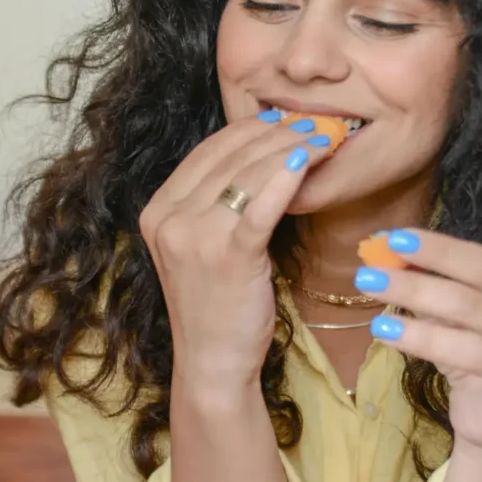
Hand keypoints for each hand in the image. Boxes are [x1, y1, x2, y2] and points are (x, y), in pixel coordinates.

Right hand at [139, 111, 329, 393]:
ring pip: (249, 175)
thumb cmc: (215, 302)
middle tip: (315, 123)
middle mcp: (168, 219)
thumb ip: (214, 203)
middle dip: (278, 133)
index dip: (250, 129)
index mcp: (157, 211)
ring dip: (292, 149)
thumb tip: (262, 151)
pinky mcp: (228, 257)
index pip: (207, 152)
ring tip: (325, 139)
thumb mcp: (199, 245)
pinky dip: (286, 180)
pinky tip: (308, 162)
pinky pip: (261, 207)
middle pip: (230, 157)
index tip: (285, 120)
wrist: (212, 361)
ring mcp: (194, 238)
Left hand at [355, 229, 481, 450]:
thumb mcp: (450, 313)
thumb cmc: (473, 349)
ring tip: (379, 326)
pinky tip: (440, 379)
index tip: (393, 240)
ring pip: (478, 349)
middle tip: (369, 279)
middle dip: (417, 288)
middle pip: (474, 303)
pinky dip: (474, 389)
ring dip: (423, 336)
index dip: (440, 250)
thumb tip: (383, 249)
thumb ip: (427, 282)